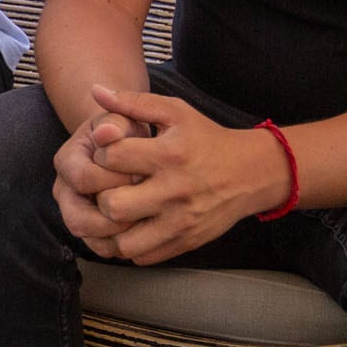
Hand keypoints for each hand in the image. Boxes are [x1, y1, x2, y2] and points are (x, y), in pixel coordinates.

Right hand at [51, 109, 141, 258]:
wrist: (127, 146)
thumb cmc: (125, 132)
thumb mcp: (122, 120)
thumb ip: (115, 123)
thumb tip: (108, 131)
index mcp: (67, 160)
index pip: (84, 178)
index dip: (114, 179)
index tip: (142, 172)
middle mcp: (64, 191)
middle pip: (78, 218)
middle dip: (115, 215)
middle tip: (146, 205)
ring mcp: (75, 213)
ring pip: (89, 238)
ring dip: (119, 234)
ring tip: (146, 220)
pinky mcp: (91, 231)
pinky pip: (102, 248)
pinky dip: (123, 245)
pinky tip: (146, 232)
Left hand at [85, 84, 293, 264]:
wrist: (251, 173)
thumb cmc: (206, 139)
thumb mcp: (175, 112)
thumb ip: (133, 102)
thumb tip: (95, 90)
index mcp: (169, 155)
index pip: (112, 158)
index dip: (102, 154)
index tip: (110, 155)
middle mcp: (174, 192)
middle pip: (113, 205)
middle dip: (102, 196)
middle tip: (108, 187)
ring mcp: (180, 222)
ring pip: (124, 240)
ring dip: (113, 228)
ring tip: (117, 211)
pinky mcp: (185, 242)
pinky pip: (142, 256)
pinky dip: (130, 244)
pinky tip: (132, 226)